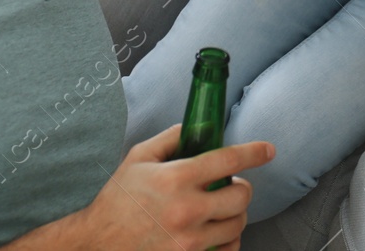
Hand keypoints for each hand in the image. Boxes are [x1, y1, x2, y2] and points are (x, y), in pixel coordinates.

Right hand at [75, 124, 273, 250]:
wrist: (97, 243)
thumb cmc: (118, 199)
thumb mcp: (139, 157)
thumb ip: (172, 137)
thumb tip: (201, 126)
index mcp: (176, 178)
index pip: (229, 160)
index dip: (254, 152)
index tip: (267, 150)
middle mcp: (187, 210)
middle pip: (241, 195)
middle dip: (241, 187)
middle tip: (229, 186)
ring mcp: (189, 240)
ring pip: (238, 223)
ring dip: (235, 213)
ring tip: (220, 209)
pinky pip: (227, 250)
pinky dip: (228, 240)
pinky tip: (216, 231)